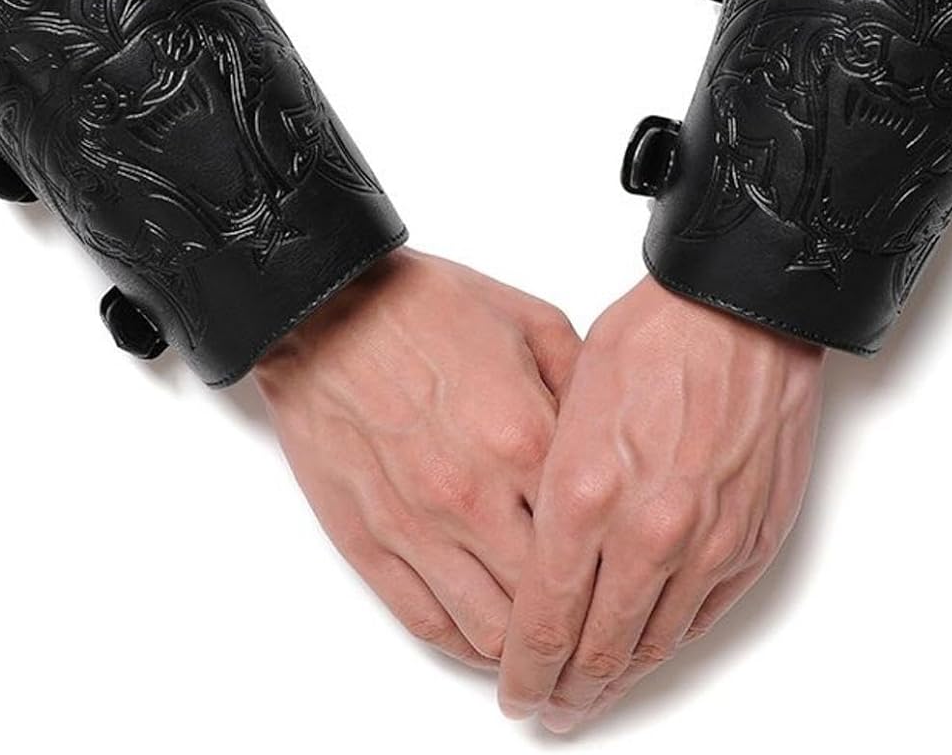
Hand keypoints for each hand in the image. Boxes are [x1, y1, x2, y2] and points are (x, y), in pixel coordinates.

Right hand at [253, 249, 580, 667]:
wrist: (324, 307)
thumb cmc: (423, 306)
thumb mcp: (530, 321)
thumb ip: (582, 385)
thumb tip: (614, 440)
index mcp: (525, 437)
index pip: (594, 538)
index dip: (617, 569)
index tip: (627, 578)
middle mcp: (475, 495)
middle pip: (546, 601)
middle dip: (575, 621)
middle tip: (590, 623)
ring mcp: (417, 525)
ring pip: (489, 630)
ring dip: (520, 644)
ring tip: (538, 636)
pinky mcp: (368, 540)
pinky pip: (425, 621)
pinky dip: (462, 643)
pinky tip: (483, 638)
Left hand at [498, 276, 823, 730]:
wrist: (740, 309)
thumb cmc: (651, 338)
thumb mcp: (567, 403)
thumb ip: (552, 488)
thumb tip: (536, 551)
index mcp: (586, 494)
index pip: (544, 619)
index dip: (523, 668)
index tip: (512, 691)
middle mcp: (648, 531)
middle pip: (597, 647)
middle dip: (564, 689)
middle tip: (546, 708)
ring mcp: (707, 542)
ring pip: (654, 642)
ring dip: (618, 679)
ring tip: (590, 696)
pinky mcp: (752, 540)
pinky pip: (704, 616)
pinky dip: (670, 641)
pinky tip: (646, 649)